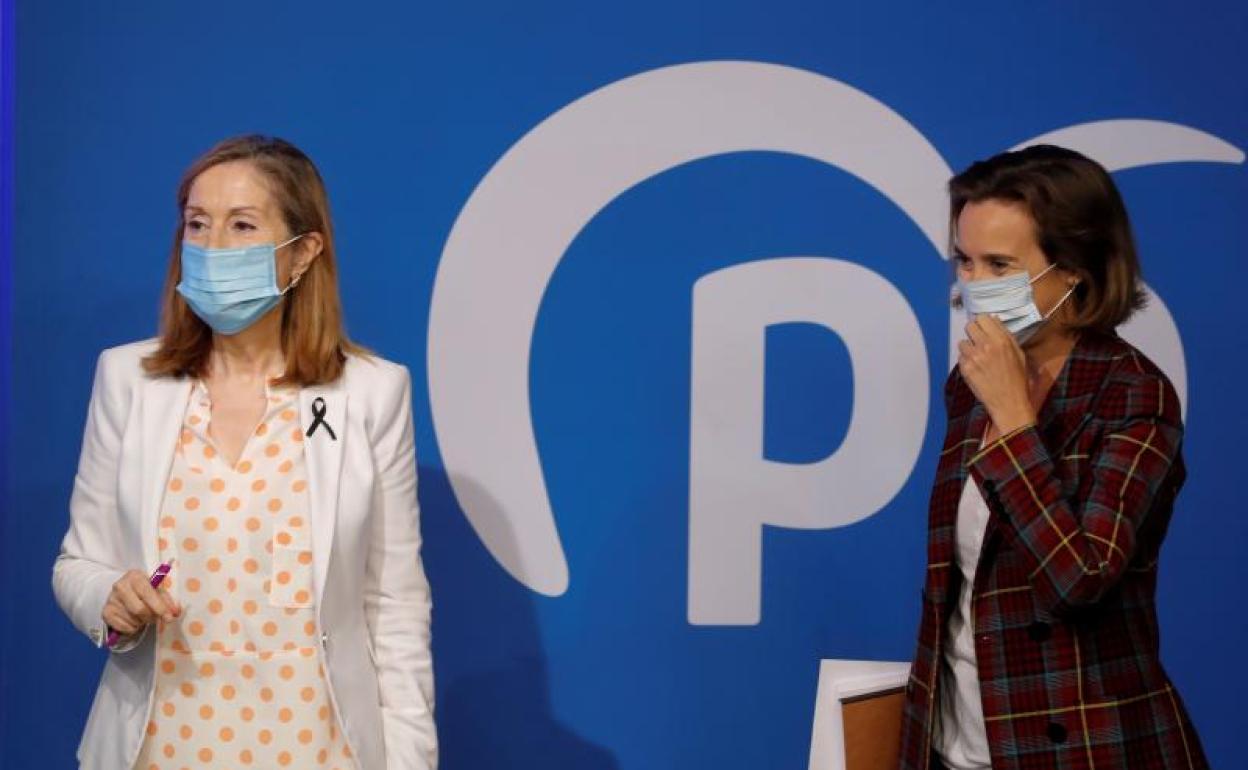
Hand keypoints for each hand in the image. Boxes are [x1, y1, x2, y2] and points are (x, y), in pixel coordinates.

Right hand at [102, 570, 179, 635]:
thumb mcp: (156, 589)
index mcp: (135, 576)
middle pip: (140, 609)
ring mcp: (111, 600)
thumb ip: (167, 600)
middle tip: (156, 617)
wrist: (122, 592)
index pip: (148, 594)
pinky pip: (126, 627)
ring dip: (143, 622)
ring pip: (134, 620)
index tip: (169, 617)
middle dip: (152, 616)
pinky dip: (134, 628)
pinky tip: (134, 619)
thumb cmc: (144, 590)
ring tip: (144, 615)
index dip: (160, 607)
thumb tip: (176, 612)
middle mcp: (120, 586)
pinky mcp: (106, 613)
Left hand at [958, 315, 1035, 435]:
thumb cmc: (1017, 379)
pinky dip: (966, 361)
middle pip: (969, 326)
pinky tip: (976, 368)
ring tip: (978, 358)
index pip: (983, 318)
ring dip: (968, 348)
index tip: (984, 329)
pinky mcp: (965, 368)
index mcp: (1001, 340)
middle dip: (973, 332)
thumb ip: (1006, 335)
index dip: (983, 323)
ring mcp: (973, 357)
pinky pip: (960, 357)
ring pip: (962, 342)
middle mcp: (986, 345)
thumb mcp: (1018, 353)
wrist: (1009, 402)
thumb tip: (994, 320)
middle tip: (979, 341)